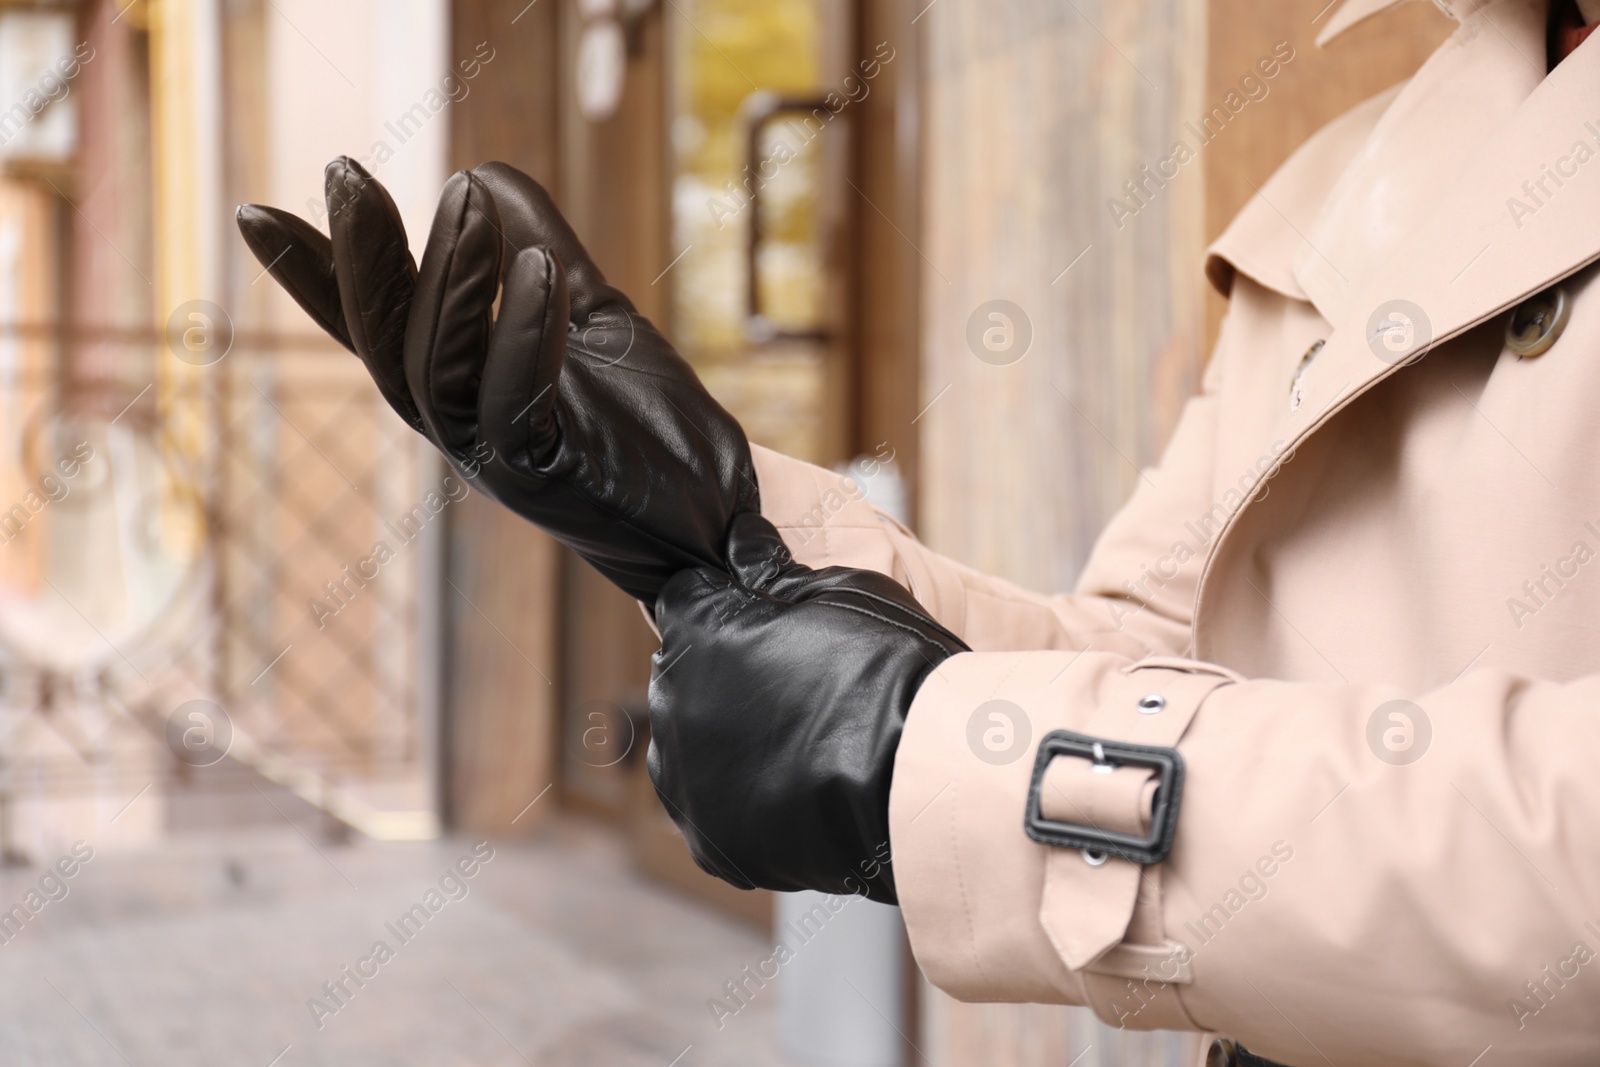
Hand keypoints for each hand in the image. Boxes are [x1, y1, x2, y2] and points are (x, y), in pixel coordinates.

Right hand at [235, 158, 757, 602]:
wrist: (718, 511)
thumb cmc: (650, 423)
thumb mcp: (592, 315)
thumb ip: (541, 250)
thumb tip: (483, 171)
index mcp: (461, 388)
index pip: (376, 325)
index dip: (315, 275)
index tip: (255, 212)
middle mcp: (461, 426)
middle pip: (384, 343)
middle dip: (361, 258)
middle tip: (342, 170)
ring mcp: (496, 456)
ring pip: (436, 369)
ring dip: (447, 279)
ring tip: (462, 200)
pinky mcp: (547, 474)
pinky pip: (514, 401)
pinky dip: (520, 331)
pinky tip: (535, 267)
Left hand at [647, 513, 968, 903]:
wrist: (923, 781)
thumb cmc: (889, 669)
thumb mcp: (840, 590)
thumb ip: (770, 567)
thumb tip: (737, 538)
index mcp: (694, 632)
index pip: (686, 600)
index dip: (729, 604)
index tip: (770, 619)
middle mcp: (671, 706)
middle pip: (685, 676)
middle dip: (726, 672)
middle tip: (800, 683)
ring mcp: (688, 783)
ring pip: (695, 747)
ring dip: (729, 740)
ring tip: (803, 743)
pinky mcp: (714, 844)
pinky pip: (718, 812)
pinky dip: (747, 803)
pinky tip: (799, 791)